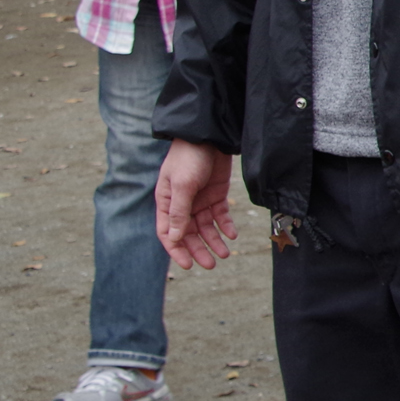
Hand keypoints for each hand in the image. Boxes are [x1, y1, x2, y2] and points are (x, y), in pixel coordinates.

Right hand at [157, 140, 236, 269]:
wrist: (209, 135)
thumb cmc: (188, 157)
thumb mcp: (183, 185)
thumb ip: (180, 212)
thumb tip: (175, 238)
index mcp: (167, 203)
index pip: (168, 233)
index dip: (176, 251)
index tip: (188, 265)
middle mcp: (182, 204)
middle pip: (189, 234)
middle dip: (199, 250)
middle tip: (211, 265)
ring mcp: (199, 200)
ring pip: (206, 227)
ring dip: (214, 241)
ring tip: (225, 254)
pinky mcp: (216, 194)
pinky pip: (220, 215)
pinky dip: (225, 226)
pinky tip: (232, 235)